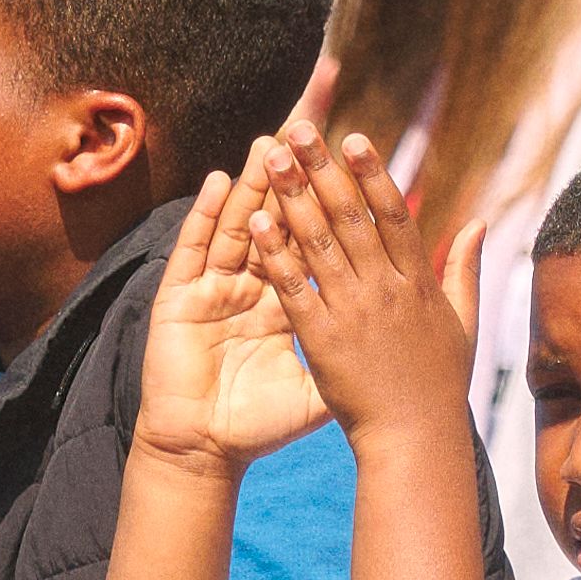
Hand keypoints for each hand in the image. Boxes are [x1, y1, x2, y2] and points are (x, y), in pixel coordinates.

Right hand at [133, 134, 327, 471]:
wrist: (203, 452)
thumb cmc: (258, 426)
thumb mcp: (318, 390)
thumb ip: (354, 356)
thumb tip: (401, 336)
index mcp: (287, 302)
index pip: (316, 241)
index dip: (334, 201)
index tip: (356, 159)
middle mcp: (250, 286)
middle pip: (278, 220)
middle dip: (297, 176)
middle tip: (315, 127)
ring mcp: (213, 289)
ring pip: (238, 225)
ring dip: (252, 184)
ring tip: (272, 142)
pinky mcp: (179, 300)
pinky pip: (194, 251)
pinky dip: (205, 216)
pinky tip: (218, 182)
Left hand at [256, 129, 472, 439]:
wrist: (415, 440)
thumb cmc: (439, 386)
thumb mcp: (463, 324)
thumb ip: (465, 270)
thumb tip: (480, 222)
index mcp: (419, 282)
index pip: (394, 215)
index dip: (374, 173)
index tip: (354, 137)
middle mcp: (386, 289)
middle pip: (351, 216)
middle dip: (323, 168)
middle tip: (299, 129)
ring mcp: (354, 312)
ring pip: (320, 242)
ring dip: (293, 195)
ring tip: (270, 158)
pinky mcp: (322, 340)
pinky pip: (295, 288)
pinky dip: (276, 253)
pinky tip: (255, 222)